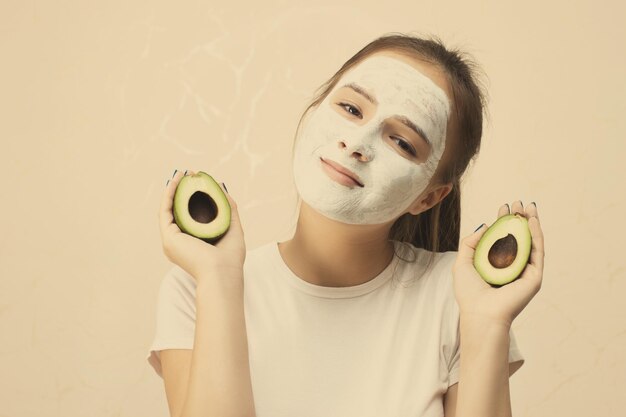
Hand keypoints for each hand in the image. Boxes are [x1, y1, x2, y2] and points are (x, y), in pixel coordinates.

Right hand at [158, 170, 245, 279]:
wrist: (222, 273)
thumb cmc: (230, 258)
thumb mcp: (233, 227)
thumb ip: (229, 209)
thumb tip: (222, 188)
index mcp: (193, 243)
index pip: (190, 216)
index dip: (192, 198)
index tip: (199, 182)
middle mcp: (179, 242)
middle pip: (178, 210)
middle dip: (182, 190)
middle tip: (189, 174)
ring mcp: (172, 240)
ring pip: (169, 209)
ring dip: (174, 189)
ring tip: (182, 174)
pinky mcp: (168, 237)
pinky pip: (165, 211)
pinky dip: (169, 195)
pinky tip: (175, 182)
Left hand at [452, 200, 544, 326]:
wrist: (480, 313)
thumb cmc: (469, 293)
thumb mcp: (463, 262)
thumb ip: (471, 242)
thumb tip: (485, 225)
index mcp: (497, 265)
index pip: (503, 240)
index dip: (504, 223)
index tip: (503, 208)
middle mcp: (512, 268)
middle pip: (519, 238)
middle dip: (518, 219)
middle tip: (517, 203)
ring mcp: (524, 272)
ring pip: (531, 242)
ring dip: (530, 223)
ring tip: (527, 206)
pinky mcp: (534, 277)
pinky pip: (537, 252)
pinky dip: (536, 235)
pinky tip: (532, 221)